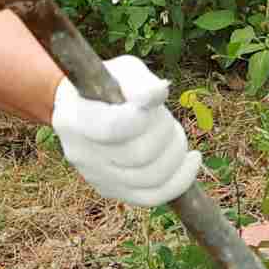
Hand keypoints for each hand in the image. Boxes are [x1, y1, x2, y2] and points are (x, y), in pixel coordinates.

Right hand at [52, 54, 200, 208]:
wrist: (83, 109)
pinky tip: (192, 160)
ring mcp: (96, 177)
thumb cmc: (108, 85)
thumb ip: (140, 82)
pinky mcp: (112, 191)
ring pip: (150, 178)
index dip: (143, 118)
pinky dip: (180, 180)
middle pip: (139, 155)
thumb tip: (161, 92)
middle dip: (166, 132)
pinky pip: (152, 197)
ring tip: (175, 133)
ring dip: (175, 152)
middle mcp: (81, 153)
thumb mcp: (121, 71)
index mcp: (75, 118)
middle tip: (166, 117)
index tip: (155, 100)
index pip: (114, 128)